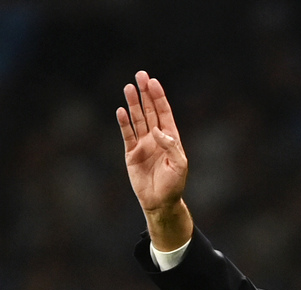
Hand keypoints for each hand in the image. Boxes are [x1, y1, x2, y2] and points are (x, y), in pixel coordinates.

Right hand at [117, 71, 192, 250]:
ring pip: (137, 119)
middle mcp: (156, 138)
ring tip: (128, 88)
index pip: (164, 112)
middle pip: (150, 110)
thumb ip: (171, 145)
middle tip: (140, 75)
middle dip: (145, 93)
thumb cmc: (174, 185)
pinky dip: (124, 123)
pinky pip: (127, 135)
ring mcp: (143, 144)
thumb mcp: (180, 165)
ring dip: (133, 104)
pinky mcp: (131, 154)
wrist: (160, 202)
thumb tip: (157, 130)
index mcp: (170, 138)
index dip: (158, 97)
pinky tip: (121, 111)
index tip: (153, 82)